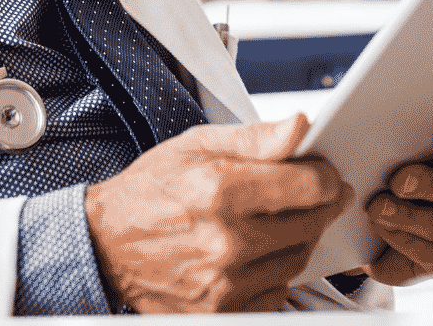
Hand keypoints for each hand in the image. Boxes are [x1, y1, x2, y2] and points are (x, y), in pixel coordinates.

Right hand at [85, 114, 351, 313]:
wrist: (105, 243)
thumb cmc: (151, 190)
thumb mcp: (198, 146)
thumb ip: (257, 138)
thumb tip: (302, 126)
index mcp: (220, 190)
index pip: (309, 186)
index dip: (326, 177)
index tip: (326, 175)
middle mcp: (224, 241)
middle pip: (309, 224)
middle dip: (319, 206)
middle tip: (313, 195)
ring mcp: (223, 282)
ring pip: (296, 260)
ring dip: (299, 239)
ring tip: (279, 221)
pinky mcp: (219, 311)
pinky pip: (275, 293)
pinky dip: (275, 272)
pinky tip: (258, 253)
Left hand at [357, 120, 432, 285]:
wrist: (377, 241)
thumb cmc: (388, 189)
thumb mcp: (389, 162)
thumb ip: (393, 150)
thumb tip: (370, 137)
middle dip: (429, 184)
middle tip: (399, 181)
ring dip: (406, 216)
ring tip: (378, 209)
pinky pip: (431, 253)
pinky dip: (402, 240)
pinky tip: (382, 229)